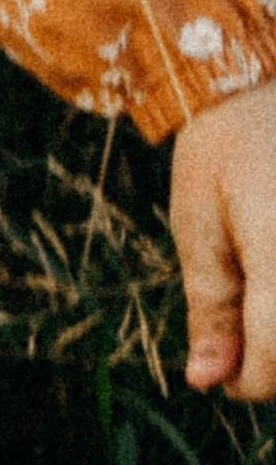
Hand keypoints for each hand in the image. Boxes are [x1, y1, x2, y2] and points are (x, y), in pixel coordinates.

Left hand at [170, 75, 275, 401]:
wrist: (263, 82)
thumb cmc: (221, 146)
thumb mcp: (197, 220)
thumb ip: (209, 305)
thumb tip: (206, 380)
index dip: (246, 382)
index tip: (220, 372)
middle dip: (275, 359)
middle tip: (243, 331)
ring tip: (262, 293)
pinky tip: (273, 273)